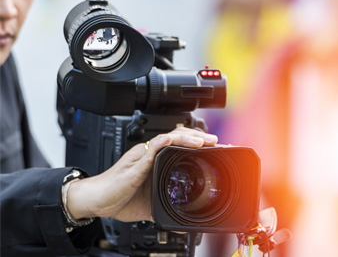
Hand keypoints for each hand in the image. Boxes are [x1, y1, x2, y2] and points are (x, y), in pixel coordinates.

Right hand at [65, 127, 217, 221]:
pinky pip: (148, 151)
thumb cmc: (119, 198)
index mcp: (155, 161)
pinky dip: (160, 144)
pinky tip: (170, 140)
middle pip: (177, 137)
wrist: (96, 202)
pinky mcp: (133, 166)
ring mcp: (142, 158)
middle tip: (215, 141)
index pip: (179, 146)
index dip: (197, 143)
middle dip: (198, 136)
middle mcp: (150, 155)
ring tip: (202, 140)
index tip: (215, 148)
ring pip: (166, 139)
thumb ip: (165, 210)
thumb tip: (180, 227)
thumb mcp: (150, 205)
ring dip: (185, 138)